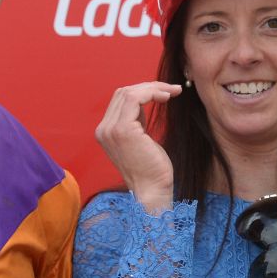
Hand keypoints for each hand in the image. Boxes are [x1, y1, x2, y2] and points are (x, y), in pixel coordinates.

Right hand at [94, 82, 181, 213]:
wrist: (152, 190)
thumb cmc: (152, 169)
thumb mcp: (140, 138)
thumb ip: (136, 119)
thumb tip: (146, 97)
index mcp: (105, 131)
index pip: (120, 99)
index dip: (143, 91)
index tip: (165, 93)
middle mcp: (103, 129)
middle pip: (123, 92)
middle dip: (150, 87)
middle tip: (173, 89)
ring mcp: (110, 129)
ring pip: (129, 92)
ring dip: (154, 88)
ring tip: (173, 92)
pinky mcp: (122, 130)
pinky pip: (136, 99)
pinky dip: (153, 93)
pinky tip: (167, 97)